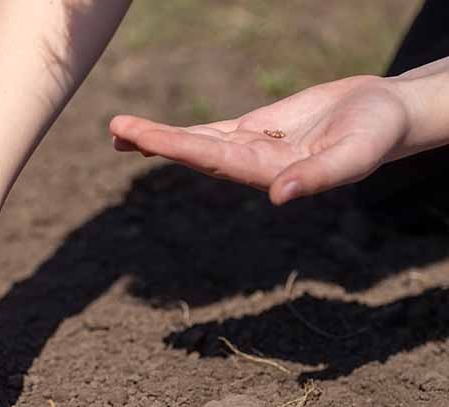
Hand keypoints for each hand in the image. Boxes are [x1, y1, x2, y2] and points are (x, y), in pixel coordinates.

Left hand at [110, 75, 410, 203]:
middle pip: (195, 152)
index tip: (142, 137)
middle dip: (155, 141)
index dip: (177, 147)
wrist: (386, 115)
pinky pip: (210, 131)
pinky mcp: (255, 131)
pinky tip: (152, 135)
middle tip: (114, 130)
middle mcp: (252, 165)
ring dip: (158, 138)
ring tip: (118, 132)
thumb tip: (278, 196)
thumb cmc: (378, 134)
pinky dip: (181, 132)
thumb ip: (319, 177)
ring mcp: (250, 147)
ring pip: (196, 142)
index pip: (214, 158)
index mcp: (269, 173)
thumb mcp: (355, 156)